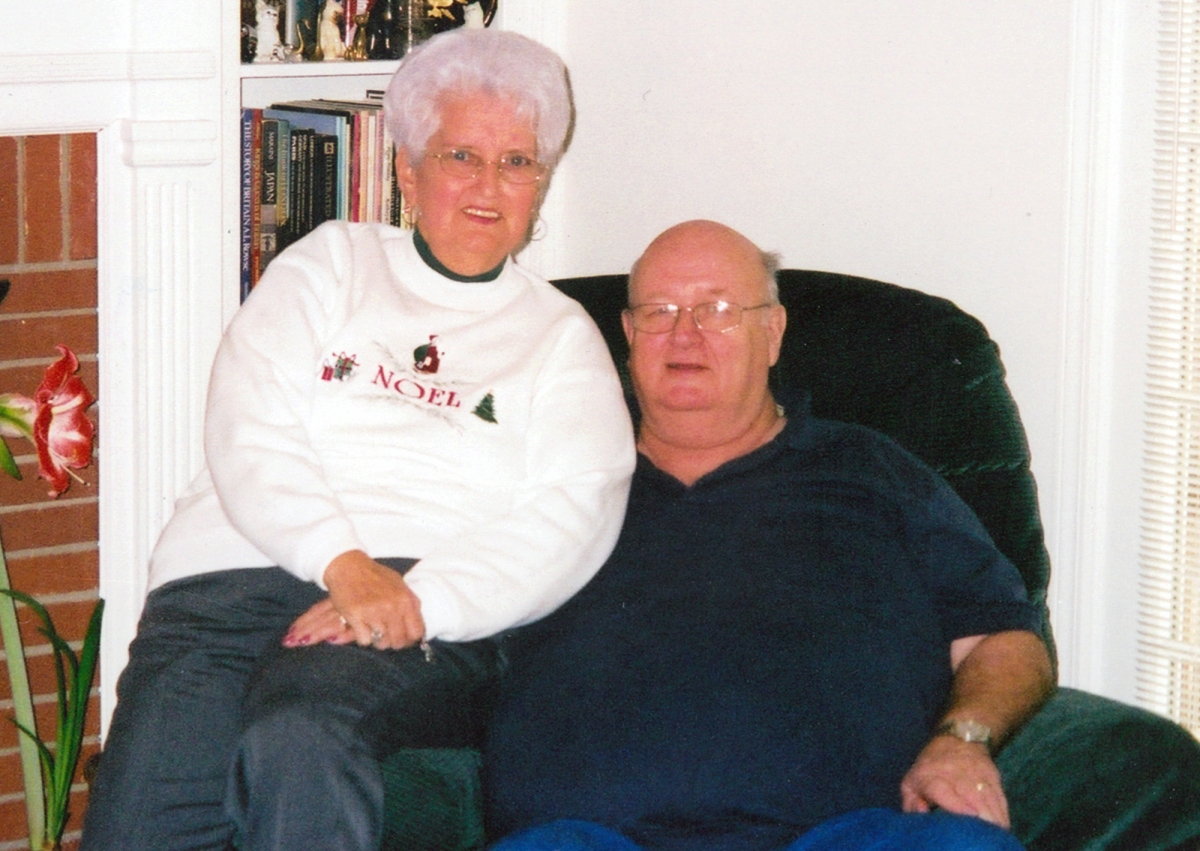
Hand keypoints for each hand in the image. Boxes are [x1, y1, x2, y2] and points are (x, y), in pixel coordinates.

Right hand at [283, 550, 424, 649]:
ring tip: (372, 628)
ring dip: (377, 639)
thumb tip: (418, 622)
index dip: (410, 639)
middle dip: (392, 642)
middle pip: (399, 642)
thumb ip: (410, 602)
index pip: (416, 632)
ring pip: (382, 643)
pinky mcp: (356, 616)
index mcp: (405, 599)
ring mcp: (374, 612)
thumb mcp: (399, 584)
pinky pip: (365, 640)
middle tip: (385, 636)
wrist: (349, 567)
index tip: (403, 638)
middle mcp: (391, 607)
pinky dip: (363, 637)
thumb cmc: (375, 575)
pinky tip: (361, 626)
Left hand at [900, 734, 1009, 828]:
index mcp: (931, 777)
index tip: (969, 819)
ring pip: (989, 797)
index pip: (943, 790)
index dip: (957, 806)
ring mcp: (976, 773)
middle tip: (985, 835)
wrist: (956, 738)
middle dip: (981, 818)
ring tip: (997, 834)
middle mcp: (955, 773)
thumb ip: (911, 803)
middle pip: (972, 796)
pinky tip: (1003, 824)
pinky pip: (999, 795)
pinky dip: (1002, 811)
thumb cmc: (930, 767)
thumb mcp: (911, 782)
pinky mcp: (992, 774)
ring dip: (995, 817)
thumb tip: (921, 814)